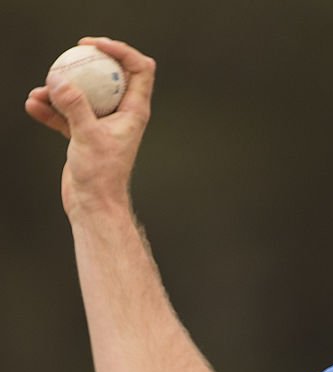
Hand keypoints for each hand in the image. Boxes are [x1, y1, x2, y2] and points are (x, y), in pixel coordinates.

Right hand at [25, 37, 155, 217]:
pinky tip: (33, 105)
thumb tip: (58, 79)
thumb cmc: (101, 176)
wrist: (93, 205)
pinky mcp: (85, 134)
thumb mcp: (87, 137)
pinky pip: (67, 112)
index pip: (140, 70)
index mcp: (134, 111)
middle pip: (110, 75)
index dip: (122, 51)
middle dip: (89, 62)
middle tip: (69, 54)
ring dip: (61, 88)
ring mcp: (103, 123)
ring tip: (40, 91)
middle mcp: (122, 114)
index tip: (95, 45)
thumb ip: (74, 106)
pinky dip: (51, 108)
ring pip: (84, 93)